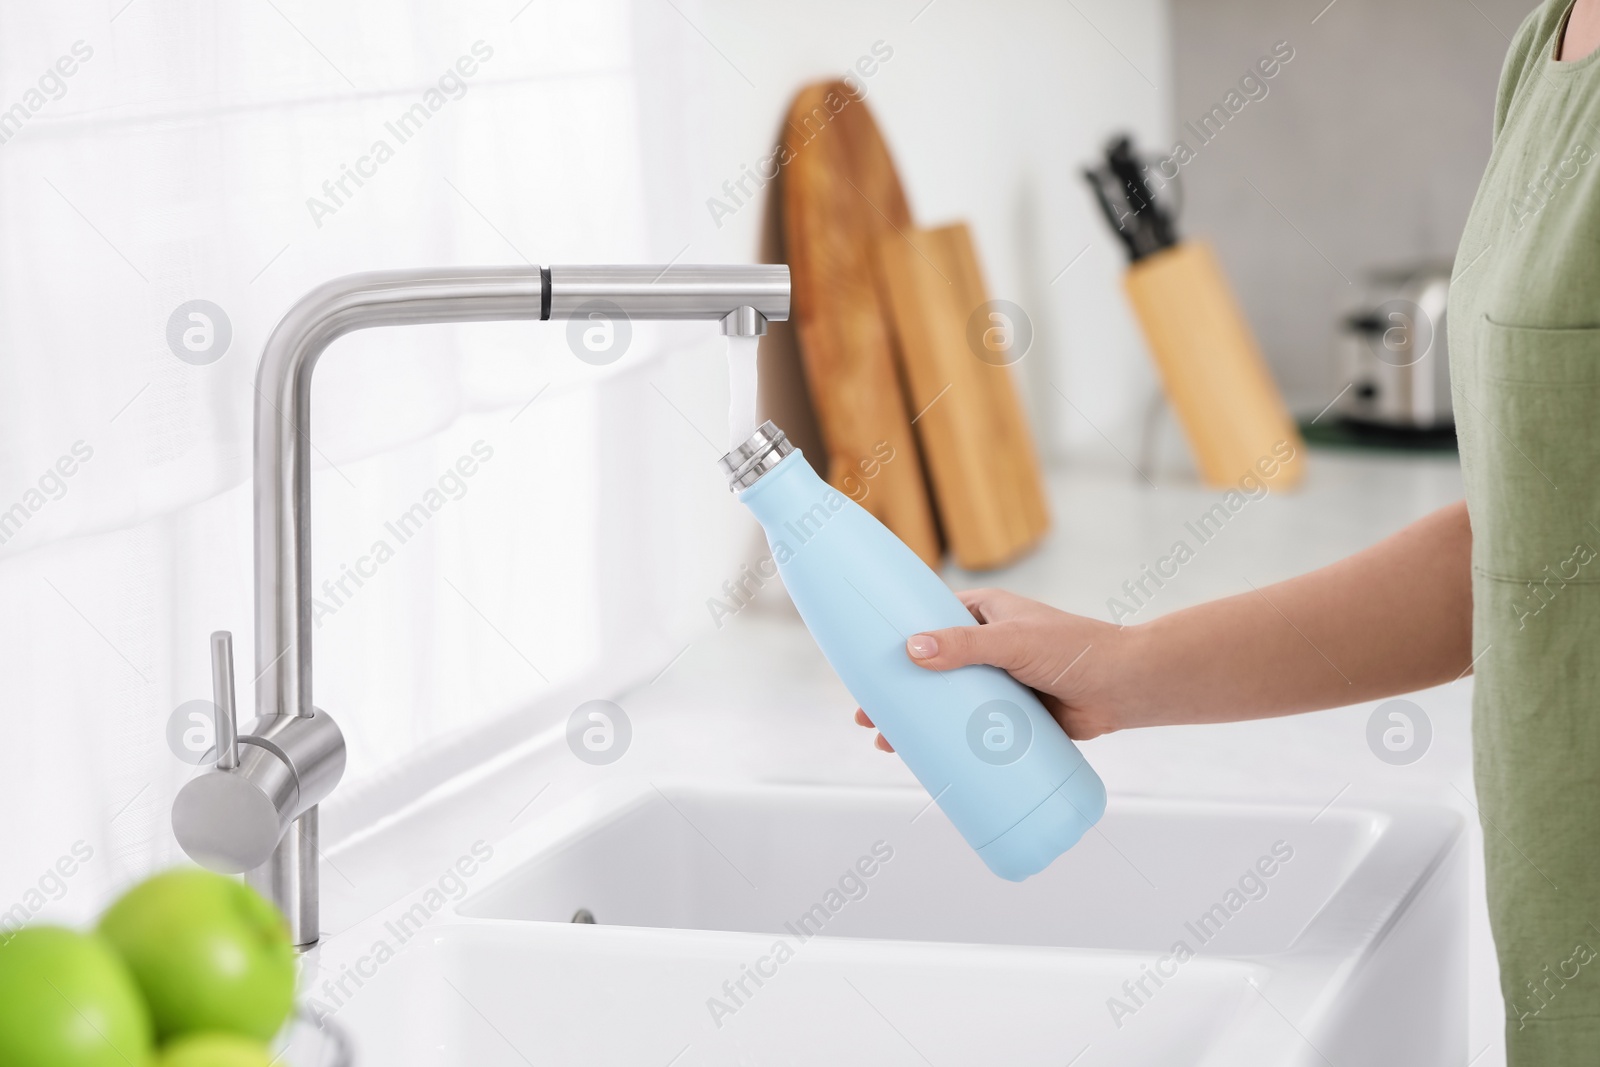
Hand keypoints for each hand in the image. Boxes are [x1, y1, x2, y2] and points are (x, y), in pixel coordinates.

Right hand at [854, 587, 1144, 750]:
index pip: (926, 622)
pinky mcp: (1014, 714)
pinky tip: (926, 759)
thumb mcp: (1013, 641)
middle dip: (896, 693)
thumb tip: (912, 650)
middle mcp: (986, 645)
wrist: (1125, 687)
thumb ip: (965, 646)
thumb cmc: (1074, 650)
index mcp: (984, 613)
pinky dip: (948, 742)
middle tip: (866, 717)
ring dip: (916, 721)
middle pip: (929, 669)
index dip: (894, 643)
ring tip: (887, 744)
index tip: (864, 665)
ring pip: (947, 702)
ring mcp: (998, 681)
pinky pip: (971, 728)